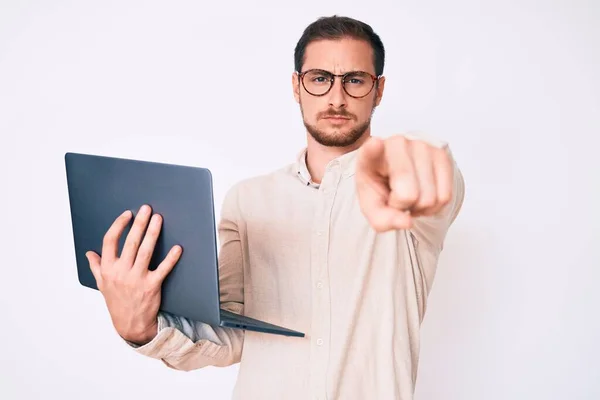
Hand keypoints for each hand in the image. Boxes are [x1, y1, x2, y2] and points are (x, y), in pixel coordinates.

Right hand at [85, 204, 182, 344]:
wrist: (130, 325)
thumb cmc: (117, 302)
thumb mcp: (102, 285)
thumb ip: (96, 267)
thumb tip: (89, 253)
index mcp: (107, 269)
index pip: (110, 241)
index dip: (118, 225)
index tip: (128, 214)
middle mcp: (120, 272)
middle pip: (130, 242)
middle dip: (139, 223)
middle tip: (147, 209)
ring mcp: (136, 279)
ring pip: (145, 251)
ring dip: (153, 233)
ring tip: (158, 219)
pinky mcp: (151, 286)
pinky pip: (163, 269)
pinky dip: (171, 258)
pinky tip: (178, 248)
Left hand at [356, 135, 453, 231]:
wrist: (396, 177)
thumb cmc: (381, 188)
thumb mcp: (373, 208)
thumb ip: (383, 220)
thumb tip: (408, 223)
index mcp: (369, 156)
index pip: (370, 151)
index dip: (373, 149)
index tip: (375, 143)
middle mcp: (396, 145)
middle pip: (409, 194)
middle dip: (403, 207)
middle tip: (396, 199)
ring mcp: (421, 146)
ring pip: (430, 198)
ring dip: (420, 207)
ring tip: (409, 195)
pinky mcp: (441, 154)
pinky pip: (445, 196)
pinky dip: (435, 206)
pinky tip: (423, 195)